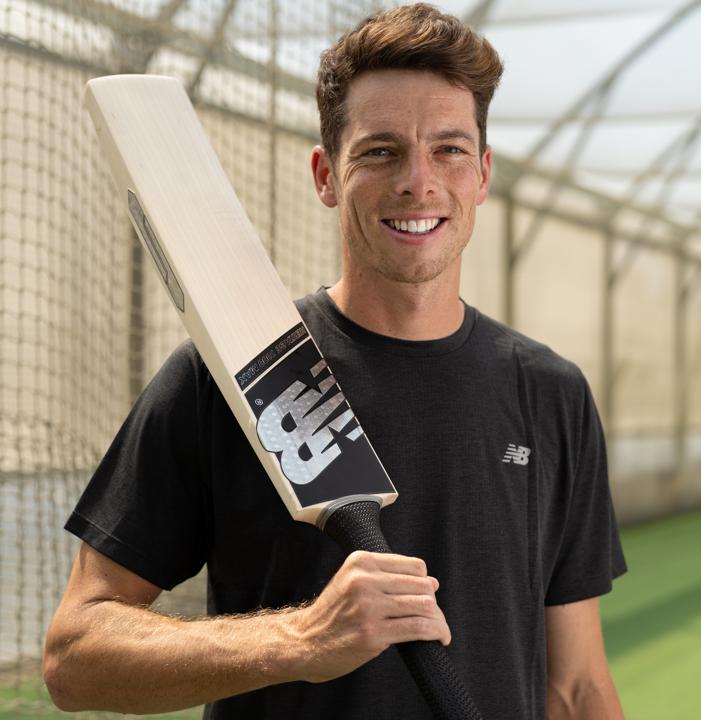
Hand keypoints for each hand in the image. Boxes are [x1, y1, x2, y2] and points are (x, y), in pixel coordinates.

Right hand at [290, 550, 450, 682]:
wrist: (304, 642)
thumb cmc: (333, 613)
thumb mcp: (351, 580)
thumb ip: (384, 577)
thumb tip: (431, 583)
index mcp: (361, 562)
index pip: (414, 566)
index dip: (425, 583)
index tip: (427, 596)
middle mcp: (364, 580)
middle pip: (422, 585)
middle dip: (434, 602)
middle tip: (434, 616)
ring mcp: (369, 607)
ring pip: (424, 606)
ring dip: (438, 619)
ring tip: (439, 629)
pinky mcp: (373, 634)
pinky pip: (418, 628)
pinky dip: (436, 632)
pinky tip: (440, 637)